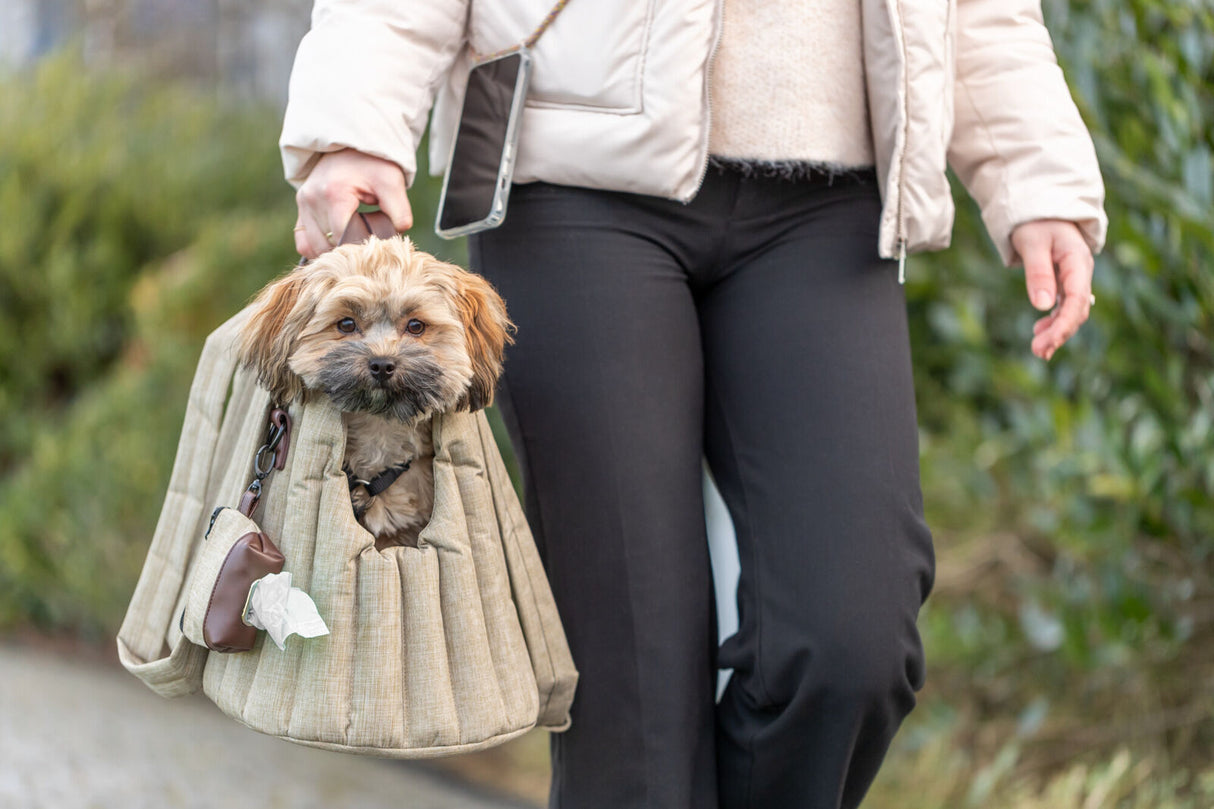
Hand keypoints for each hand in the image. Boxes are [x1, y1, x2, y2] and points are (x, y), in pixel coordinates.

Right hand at [294, 149, 412, 257]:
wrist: (353, 144)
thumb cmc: (374, 163)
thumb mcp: (392, 183)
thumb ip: (399, 211)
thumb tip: (398, 235)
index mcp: (334, 194)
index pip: (343, 239)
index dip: (361, 246)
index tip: (375, 243)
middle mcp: (312, 199)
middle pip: (329, 245)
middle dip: (349, 249)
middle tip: (367, 240)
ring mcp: (303, 204)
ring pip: (313, 248)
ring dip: (334, 250)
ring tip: (353, 238)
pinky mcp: (301, 208)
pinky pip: (303, 242)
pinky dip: (318, 248)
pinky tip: (337, 244)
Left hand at [1011, 219, 1094, 360]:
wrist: (1041, 209)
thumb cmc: (1036, 222)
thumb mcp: (1033, 243)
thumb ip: (1038, 273)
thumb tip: (1042, 306)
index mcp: (1078, 262)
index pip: (1077, 299)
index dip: (1065, 323)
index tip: (1049, 342)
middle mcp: (1080, 272)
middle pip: (1076, 310)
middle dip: (1059, 333)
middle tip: (1039, 351)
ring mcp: (1074, 278)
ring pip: (1071, 310)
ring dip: (1057, 331)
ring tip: (1039, 350)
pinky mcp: (1064, 281)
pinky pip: (1063, 305)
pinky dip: (1053, 320)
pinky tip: (1040, 331)